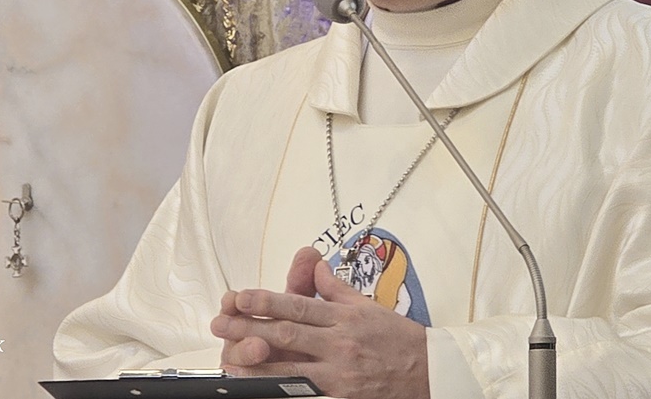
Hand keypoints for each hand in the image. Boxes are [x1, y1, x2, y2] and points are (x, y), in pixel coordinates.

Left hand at [209, 247, 428, 398]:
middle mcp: (340, 341)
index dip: (267, 300)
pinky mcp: (342, 395)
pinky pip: (306, 392)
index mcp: (345, 316)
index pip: (299, 305)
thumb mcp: (368, 306)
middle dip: (250, 328)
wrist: (430, 371)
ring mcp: (340, 371)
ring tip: (229, 358)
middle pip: (288, 333)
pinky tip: (262, 388)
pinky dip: (282, 389)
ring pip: (292, 366)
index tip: (241, 297)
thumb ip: (336, 288)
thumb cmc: (398, 339)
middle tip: (220, 324)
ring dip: (257, 363)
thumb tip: (314, 265)